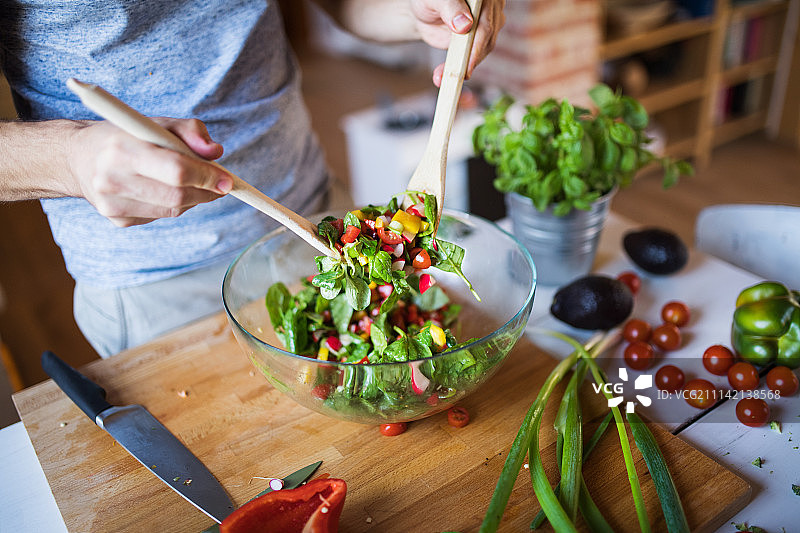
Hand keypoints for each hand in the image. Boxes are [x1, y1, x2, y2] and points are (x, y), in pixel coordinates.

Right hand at [68, 118, 231, 226]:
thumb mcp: (155, 122)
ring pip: (172, 209)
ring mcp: (112, 204)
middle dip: (206, 192)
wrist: (77, 157)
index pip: (176, 170)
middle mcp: (112, 178)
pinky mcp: (116, 220)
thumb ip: (190, 131)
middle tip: (220, 185)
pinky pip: (159, 216)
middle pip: (177, 195)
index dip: (206, 176)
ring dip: (193, 199)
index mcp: (122, 148)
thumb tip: (215, 152)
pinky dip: (173, 205)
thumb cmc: (124, 135)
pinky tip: (164, 189)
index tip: (227, 180)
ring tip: (193, 183)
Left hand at [410, 0, 505, 85]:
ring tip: (443, 77)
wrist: (426, 11)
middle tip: (453, 76)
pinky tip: (444, 76)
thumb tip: (465, 25)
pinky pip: (475, 57)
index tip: (468, 61)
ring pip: (483, 50)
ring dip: (464, 68)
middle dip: (469, 60)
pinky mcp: (480, 41)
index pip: (486, 20)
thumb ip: (451, 8)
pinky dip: (460, 69)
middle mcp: (491, 8)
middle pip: (487, 37)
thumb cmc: (430, 0)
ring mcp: (488, 25)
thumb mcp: (436, 0)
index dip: (477, 42)